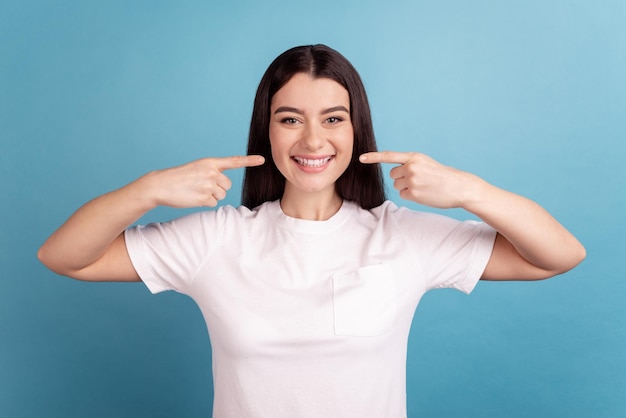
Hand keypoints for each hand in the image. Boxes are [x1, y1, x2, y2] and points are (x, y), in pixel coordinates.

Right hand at [144, 155, 264, 207]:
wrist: (161, 185)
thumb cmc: (179, 177)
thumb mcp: (197, 168)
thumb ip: (212, 173)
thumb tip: (223, 186)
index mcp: (210, 162)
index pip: (234, 161)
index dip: (249, 160)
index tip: (262, 160)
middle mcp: (212, 172)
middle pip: (227, 185)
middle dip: (218, 188)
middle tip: (201, 186)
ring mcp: (209, 185)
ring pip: (221, 195)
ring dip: (211, 196)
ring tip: (195, 191)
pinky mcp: (205, 197)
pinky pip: (213, 203)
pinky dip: (204, 203)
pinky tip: (193, 197)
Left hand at [360, 151, 477, 208]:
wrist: (459, 187)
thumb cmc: (442, 176)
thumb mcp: (426, 163)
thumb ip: (410, 164)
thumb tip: (395, 174)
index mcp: (414, 157)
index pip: (389, 156)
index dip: (374, 157)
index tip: (361, 158)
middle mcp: (411, 167)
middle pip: (393, 175)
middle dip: (401, 179)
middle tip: (418, 180)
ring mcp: (412, 180)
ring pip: (398, 186)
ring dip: (407, 188)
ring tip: (423, 186)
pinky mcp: (414, 193)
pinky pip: (403, 195)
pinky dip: (411, 196)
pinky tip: (424, 194)